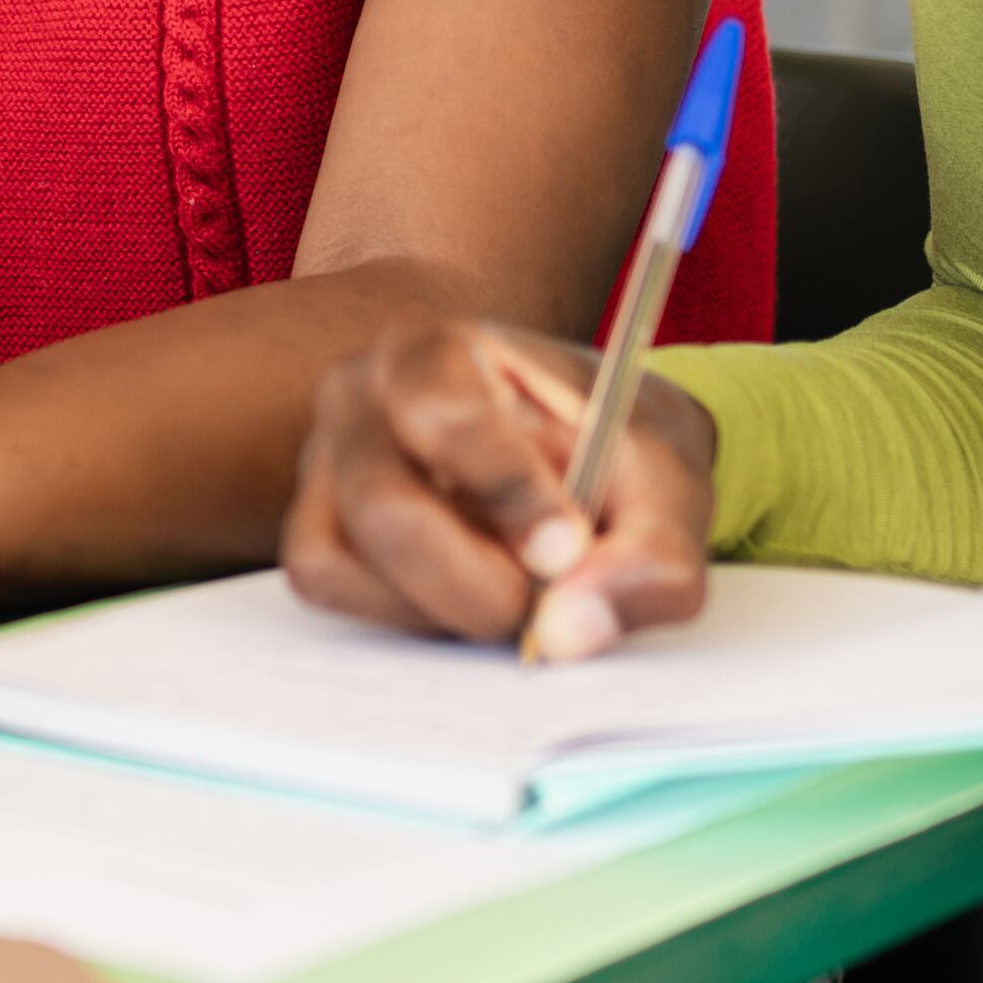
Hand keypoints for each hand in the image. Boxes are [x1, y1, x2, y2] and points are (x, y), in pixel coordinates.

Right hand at [280, 316, 716, 661]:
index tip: (567, 549)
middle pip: (381, 506)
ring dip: (437, 606)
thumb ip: (649, 552)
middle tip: (543, 603)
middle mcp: (360, 395)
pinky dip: (399, 615)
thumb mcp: (669, 478)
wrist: (577, 443)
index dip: (505, 492)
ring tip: (511, 589)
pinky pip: (327, 590)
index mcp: (439, 349)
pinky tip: (462, 593)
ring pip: (339, 562)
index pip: (442, 415)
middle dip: (475, 583)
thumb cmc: (610, 444)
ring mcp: (324, 464)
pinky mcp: (314, 528)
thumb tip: (568, 634)